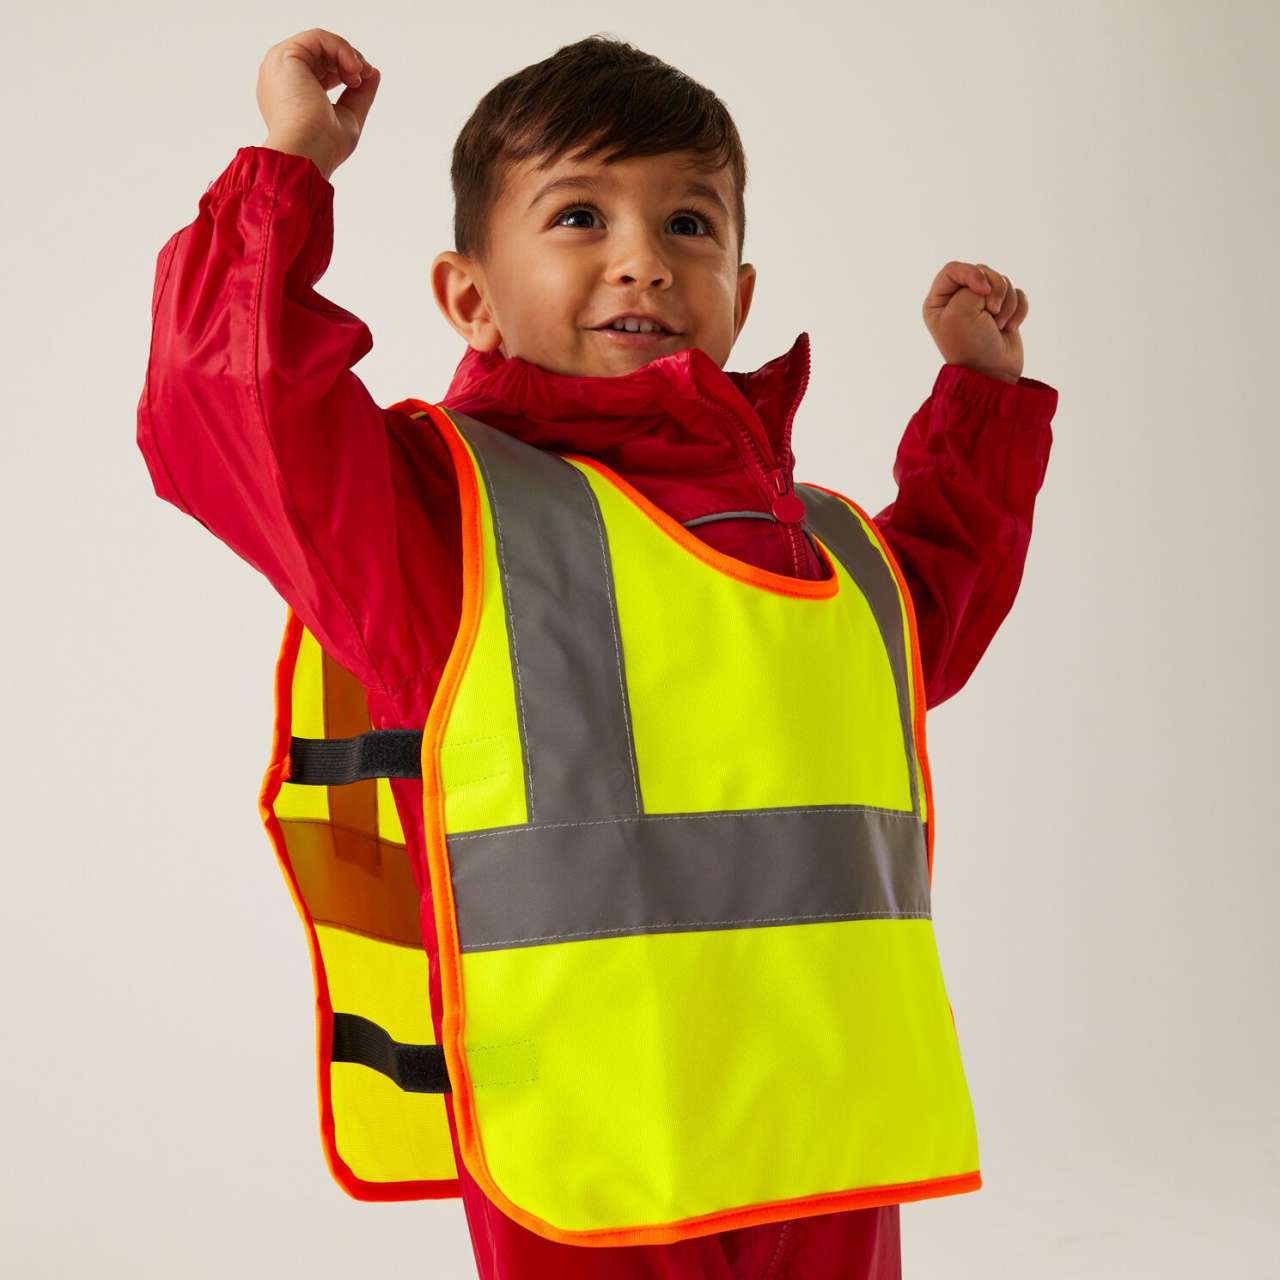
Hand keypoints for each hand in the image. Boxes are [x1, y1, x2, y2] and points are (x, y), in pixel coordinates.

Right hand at [256, 28, 379, 180]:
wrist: (307, 152)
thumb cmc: (323, 146)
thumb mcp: (349, 117)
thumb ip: (359, 95)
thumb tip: (373, 73)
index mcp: (291, 95)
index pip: (320, 70)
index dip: (344, 71)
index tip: (363, 82)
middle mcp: (281, 78)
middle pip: (320, 54)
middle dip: (348, 60)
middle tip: (365, 75)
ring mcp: (280, 65)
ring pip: (319, 42)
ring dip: (347, 54)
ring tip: (358, 74)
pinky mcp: (285, 55)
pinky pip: (318, 37)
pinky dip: (341, 47)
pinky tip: (352, 67)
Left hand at [921, 261, 1028, 383]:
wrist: (993, 372)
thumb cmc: (971, 345)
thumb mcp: (962, 310)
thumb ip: (974, 283)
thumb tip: (992, 285)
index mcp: (938, 302)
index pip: (953, 269)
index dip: (972, 274)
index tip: (982, 291)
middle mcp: (957, 301)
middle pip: (982, 272)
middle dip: (994, 290)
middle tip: (992, 313)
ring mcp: (981, 306)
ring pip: (1002, 282)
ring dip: (1006, 303)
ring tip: (999, 325)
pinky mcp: (1002, 311)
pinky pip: (1017, 294)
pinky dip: (1018, 309)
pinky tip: (1009, 328)